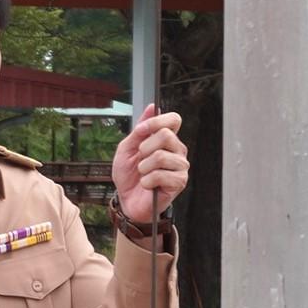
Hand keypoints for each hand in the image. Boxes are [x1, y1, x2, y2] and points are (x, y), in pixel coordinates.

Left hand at [112, 104, 188, 227]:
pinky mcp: (180, 182)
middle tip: (141, 160)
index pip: (174, 119)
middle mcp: (177, 150)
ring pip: (160, 156)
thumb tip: (151, 107)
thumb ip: (139, 130)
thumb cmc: (128, 175)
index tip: (141, 130)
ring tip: (143, 174)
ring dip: (144, 167)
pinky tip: (148, 185)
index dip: (157, 121)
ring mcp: (180, 166)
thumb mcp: (127, 149)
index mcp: (166, 139)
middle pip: (166, 135)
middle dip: (144, 148)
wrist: (127, 200)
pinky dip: (147, 181)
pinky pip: (160, 175)